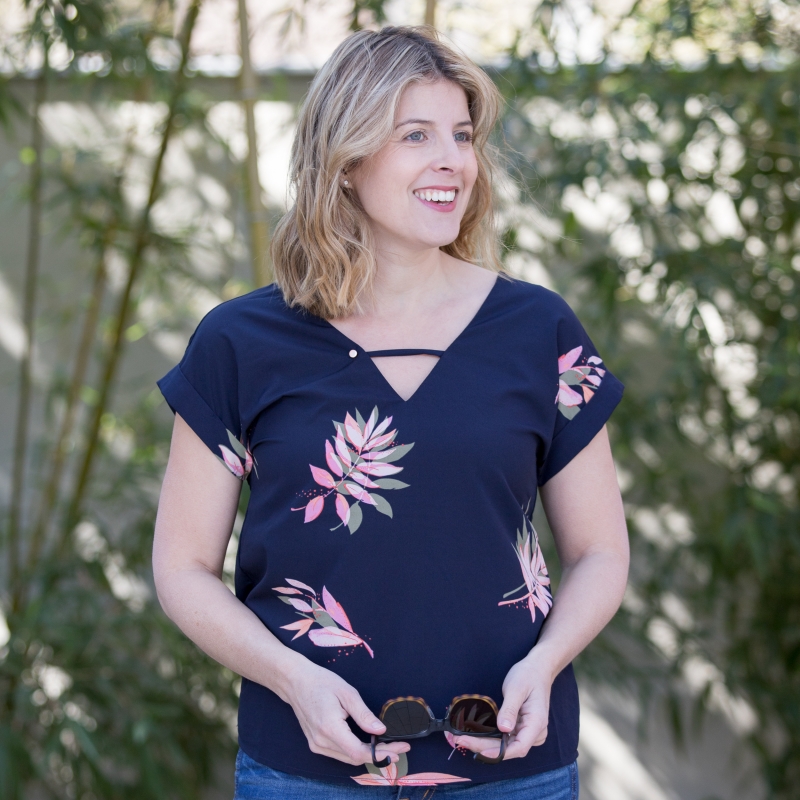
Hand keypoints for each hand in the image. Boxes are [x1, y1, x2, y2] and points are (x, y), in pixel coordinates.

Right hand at [283, 659, 409, 765]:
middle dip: (379, 755)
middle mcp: (321, 742)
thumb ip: (363, 714)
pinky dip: (356, 751)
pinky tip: (368, 744)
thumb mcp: (347, 693)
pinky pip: (340, 753)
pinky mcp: (315, 744)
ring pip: (348, 758)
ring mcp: (316, 745)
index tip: (399, 748)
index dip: (380, 754)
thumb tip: (381, 730)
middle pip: (355, 758)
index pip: (358, 752)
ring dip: (368, 755)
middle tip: (399, 746)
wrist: (296, 682)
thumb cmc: (321, 682)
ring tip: (388, 746)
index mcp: (329, 728)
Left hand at [448, 655, 552, 760]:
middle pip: (509, 748)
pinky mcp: (520, 729)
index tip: (480, 752)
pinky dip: (490, 738)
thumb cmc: (528, 676)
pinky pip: (505, 738)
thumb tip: (503, 728)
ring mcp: (527, 732)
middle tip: (461, 740)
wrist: (537, 670)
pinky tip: (474, 736)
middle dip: (485, 747)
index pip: (519, 747)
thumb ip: (510, 709)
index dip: (499, 753)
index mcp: (537, 723)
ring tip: (463, 739)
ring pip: (505, 745)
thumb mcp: (516, 688)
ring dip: (485, 744)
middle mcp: (534, 733)